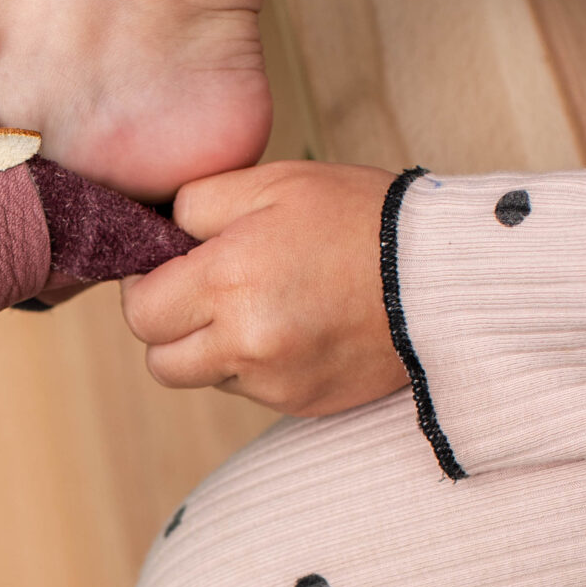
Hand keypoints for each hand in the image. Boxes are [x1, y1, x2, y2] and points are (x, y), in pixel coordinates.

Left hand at [120, 159, 408, 415]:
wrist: (444, 275)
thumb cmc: (359, 217)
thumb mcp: (273, 182)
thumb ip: (197, 204)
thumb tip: (157, 233)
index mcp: (229, 280)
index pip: (141, 313)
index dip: (145, 288)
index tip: (169, 267)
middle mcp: (247, 342)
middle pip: (161, 362)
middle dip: (170, 327)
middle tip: (205, 290)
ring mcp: (276, 381)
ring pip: (205, 378)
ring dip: (214, 348)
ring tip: (261, 303)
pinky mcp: (304, 404)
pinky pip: (251, 391)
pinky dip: (259, 364)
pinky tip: (296, 326)